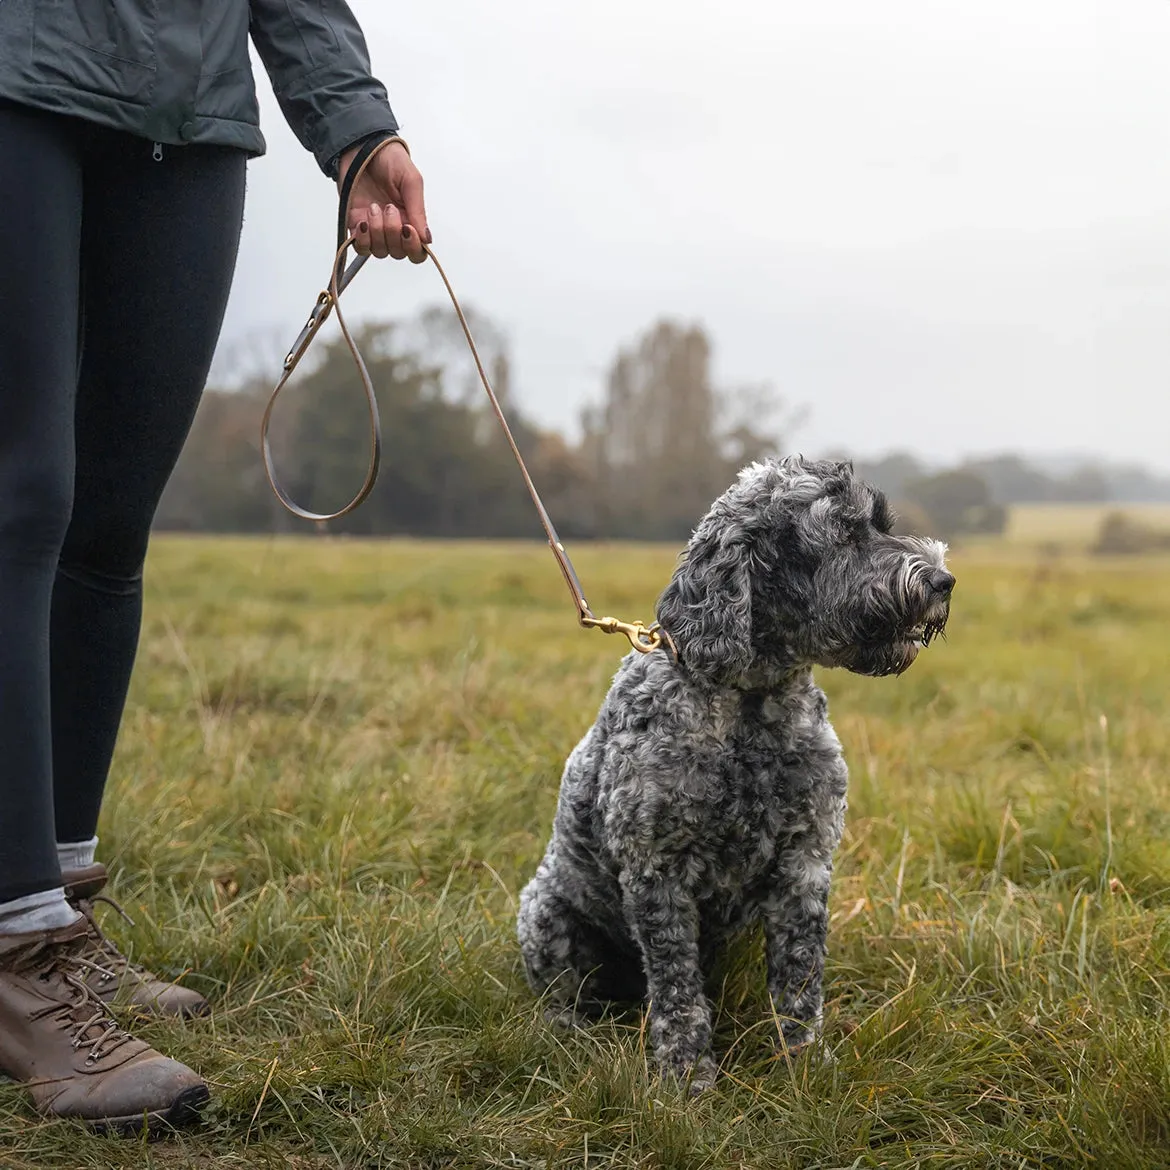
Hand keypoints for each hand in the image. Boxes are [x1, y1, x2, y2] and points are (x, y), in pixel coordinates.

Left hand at [337, 139, 429, 262]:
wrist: (361, 146)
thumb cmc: (389, 160)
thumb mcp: (411, 181)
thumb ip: (418, 210)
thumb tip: (426, 238)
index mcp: (411, 219)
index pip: (417, 251)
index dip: (413, 246)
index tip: (407, 228)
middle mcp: (394, 228)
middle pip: (398, 253)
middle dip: (392, 233)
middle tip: (388, 207)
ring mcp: (375, 229)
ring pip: (379, 251)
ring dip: (377, 232)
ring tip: (373, 208)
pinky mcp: (356, 225)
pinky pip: (360, 247)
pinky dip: (362, 239)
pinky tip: (363, 221)